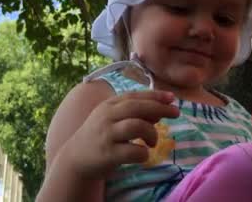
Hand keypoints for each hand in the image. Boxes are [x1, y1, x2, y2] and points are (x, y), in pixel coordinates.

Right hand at [64, 90, 179, 178]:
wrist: (75, 157)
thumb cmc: (100, 135)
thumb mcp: (113, 119)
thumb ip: (134, 113)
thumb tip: (159, 111)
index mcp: (109, 105)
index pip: (135, 95)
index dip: (155, 95)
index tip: (172, 98)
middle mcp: (107, 116)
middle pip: (137, 107)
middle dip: (160, 108)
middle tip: (176, 113)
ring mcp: (107, 135)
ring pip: (136, 126)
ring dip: (151, 133)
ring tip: (153, 142)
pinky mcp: (108, 154)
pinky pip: (133, 151)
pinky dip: (143, 153)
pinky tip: (143, 154)